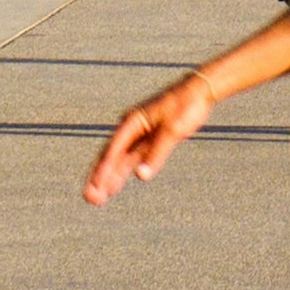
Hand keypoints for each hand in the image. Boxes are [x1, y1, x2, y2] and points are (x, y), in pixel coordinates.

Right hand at [86, 74, 219, 200]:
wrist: (200, 91)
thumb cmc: (186, 105)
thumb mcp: (172, 130)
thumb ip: (156, 154)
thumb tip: (141, 176)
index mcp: (132, 122)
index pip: (113, 151)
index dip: (103, 171)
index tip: (95, 188)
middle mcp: (132, 129)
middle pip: (111, 157)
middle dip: (99, 178)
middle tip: (89, 198)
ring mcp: (141, 135)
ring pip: (120, 161)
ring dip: (109, 179)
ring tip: (96, 198)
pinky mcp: (151, 140)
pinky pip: (133, 160)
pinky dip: (123, 173)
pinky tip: (114, 187)